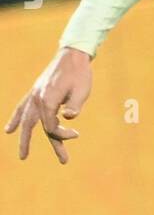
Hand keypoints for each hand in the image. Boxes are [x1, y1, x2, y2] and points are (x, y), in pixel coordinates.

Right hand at [5, 47, 92, 162]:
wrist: (73, 55)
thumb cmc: (80, 74)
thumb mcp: (82, 91)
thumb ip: (74, 105)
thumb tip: (68, 117)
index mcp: (48, 100)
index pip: (51, 127)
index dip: (63, 134)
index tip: (76, 134)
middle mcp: (37, 98)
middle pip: (34, 126)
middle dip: (30, 143)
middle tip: (26, 159)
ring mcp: (35, 94)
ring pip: (26, 120)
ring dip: (23, 137)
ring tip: (22, 154)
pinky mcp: (36, 92)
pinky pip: (22, 108)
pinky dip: (16, 119)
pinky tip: (9, 129)